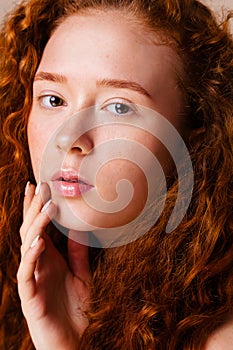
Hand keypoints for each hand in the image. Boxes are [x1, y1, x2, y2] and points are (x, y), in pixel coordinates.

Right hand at [17, 182, 89, 349]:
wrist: (74, 343)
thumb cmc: (76, 311)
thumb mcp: (83, 277)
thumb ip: (79, 255)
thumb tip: (80, 229)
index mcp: (48, 259)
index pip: (39, 227)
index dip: (36, 207)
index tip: (39, 186)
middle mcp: (37, 265)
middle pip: (30, 230)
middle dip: (34, 208)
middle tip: (40, 186)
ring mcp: (31, 279)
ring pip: (27, 246)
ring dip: (36, 226)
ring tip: (47, 206)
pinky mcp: (29, 296)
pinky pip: (26, 272)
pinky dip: (31, 255)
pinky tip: (39, 241)